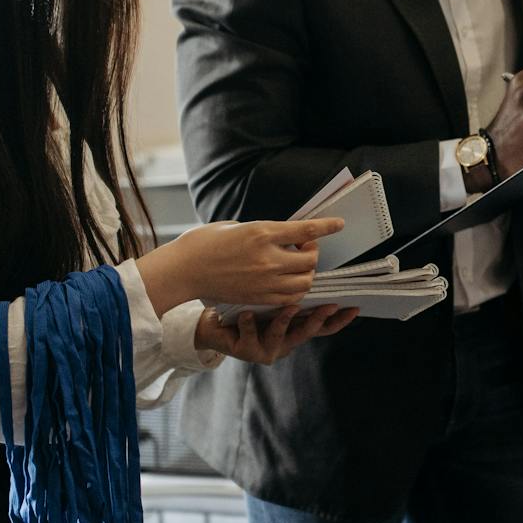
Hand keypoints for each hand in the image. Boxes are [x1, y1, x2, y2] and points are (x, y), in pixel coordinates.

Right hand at [167, 218, 343, 306]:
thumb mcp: (236, 226)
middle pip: (310, 260)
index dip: (326, 226)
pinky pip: (290, 298)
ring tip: (297, 267)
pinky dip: (296, 291)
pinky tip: (289, 283)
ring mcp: (264, 281)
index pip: (306, 230)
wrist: (183, 270)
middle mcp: (268, 258)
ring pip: (304, 282)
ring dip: (307, 274)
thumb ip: (263, 232)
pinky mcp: (259, 298)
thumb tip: (284, 237)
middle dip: (313, 254)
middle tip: (305, 248)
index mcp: (262, 233)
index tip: (339, 224)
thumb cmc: (205, 243)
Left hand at [196, 303, 359, 365]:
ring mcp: (266, 348)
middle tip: (328, 306)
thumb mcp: (271, 296)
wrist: (211, 323)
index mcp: (293, 327)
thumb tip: (311, 257)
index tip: (355, 308)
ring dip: (284, 321)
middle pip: (307, 332)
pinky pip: (248, 336)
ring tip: (288, 307)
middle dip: (318, 319)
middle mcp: (284, 341)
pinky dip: (248, 325)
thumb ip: (290, 287)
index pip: (322, 325)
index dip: (339, 319)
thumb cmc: (243, 304)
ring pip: (280, 336)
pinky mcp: (245, 350)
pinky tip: (246, 314)